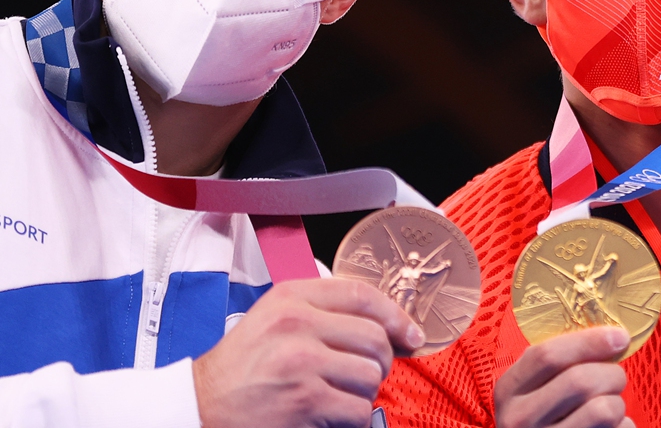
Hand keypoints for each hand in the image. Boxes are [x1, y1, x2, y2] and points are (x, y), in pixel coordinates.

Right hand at [192, 278, 425, 427]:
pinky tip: (329, 419)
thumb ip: (324, 314)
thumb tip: (390, 328)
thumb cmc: (241, 370)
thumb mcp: (274, 321)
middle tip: (359, 376)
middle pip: (375, 339)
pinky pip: (358, 411)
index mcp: (291, 298)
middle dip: (377, 363)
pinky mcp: (304, 402)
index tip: (412, 334)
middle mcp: (296, 325)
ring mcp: (301, 364)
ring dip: (361, 395)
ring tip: (335, 398)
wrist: (197, 409)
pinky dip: (351, 421)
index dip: (396, 315)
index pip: (362, 295)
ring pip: (370, 377)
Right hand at [495, 326, 632, 427]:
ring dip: (618, 403)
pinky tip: (609, 427)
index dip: (590, 342)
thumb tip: (611, 336)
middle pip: (580, 381)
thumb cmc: (542, 414)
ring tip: (609, 406)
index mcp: (509, 390)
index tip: (619, 337)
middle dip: (612, 373)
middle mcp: (520, 419)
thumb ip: (558, 360)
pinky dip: (623, 426)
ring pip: (603, 410)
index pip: (548, 356)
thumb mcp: (532, 386)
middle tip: (616, 377)